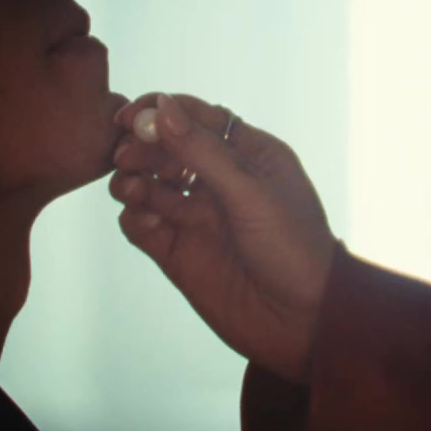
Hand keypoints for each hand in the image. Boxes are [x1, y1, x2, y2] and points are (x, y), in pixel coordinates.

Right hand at [110, 93, 335, 382]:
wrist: (303, 322)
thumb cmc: (293, 249)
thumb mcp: (251, 192)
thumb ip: (204, 151)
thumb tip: (161, 108)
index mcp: (248, 156)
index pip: (195, 119)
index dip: (160, 113)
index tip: (132, 117)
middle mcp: (219, 183)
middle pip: (165, 149)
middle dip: (142, 147)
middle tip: (127, 155)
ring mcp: (196, 218)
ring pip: (148, 185)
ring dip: (132, 181)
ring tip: (132, 189)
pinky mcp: (178, 254)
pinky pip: (142, 225)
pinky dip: (134, 218)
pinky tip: (146, 223)